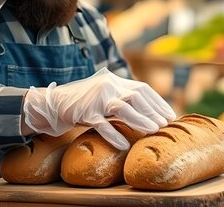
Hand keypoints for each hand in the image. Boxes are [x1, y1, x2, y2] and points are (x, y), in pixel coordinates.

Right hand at [23, 67, 175, 148]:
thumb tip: (147, 110)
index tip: (169, 114)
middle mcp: (108, 86)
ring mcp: (96, 99)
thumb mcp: (104, 94)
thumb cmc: (83, 102)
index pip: (142, 88)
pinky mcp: (85, 112)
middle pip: (136, 96)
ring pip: (122, 108)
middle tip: (165, 124)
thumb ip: (122, 97)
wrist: (53, 103)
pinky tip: (125, 144)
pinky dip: (114, 135)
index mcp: (114, 81)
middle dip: (153, 111)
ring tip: (153, 130)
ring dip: (140, 120)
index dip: (157, 101)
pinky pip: (102, 124)